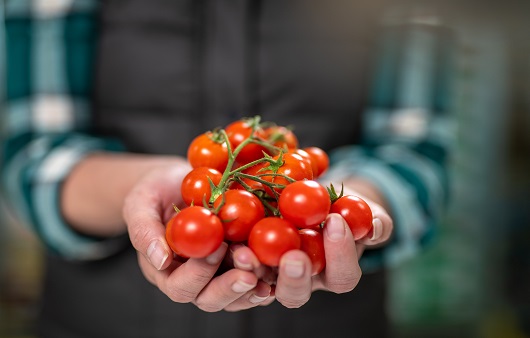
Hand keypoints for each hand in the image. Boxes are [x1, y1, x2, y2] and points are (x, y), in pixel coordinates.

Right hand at [123, 162, 270, 311]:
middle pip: (210, 299)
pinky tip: (280, 265)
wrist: (178, 180)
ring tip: (267, 270)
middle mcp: (193, 278)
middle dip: (230, 287)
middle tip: (249, 272)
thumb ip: (143, 230)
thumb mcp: (140, 203)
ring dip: (253, 286)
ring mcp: (218, 273)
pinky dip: (268, 274)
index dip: (198, 274)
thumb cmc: (153, 192)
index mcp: (166, 271)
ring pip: (236, 295)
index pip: (180, 287)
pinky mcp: (238, 262)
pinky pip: (254, 277)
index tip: (217, 248)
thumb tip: (160, 259)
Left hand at [230, 191, 392, 308]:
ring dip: (252, 271)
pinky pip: (236, 266)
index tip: (336, 221)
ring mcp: (271, 273)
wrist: (314, 198)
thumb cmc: (345, 208)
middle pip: (296, 295)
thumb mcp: (365, 210)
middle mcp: (301, 281)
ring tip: (245, 251)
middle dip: (295, 277)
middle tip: (294, 255)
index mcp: (334, 273)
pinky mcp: (248, 258)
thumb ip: (375, 221)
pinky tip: (224, 240)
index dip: (341, 254)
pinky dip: (229, 256)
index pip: (342, 276)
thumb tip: (375, 226)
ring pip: (260, 286)